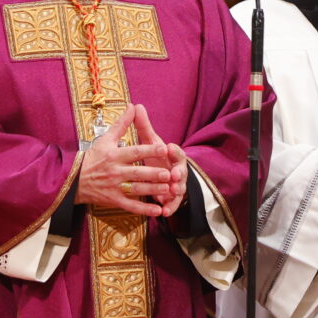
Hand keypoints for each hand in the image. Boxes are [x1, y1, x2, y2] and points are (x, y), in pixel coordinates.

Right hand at [78, 107, 181, 216]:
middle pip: (137, 173)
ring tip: (167, 189)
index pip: (134, 152)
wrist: (73, 179)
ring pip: (136, 189)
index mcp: (114, 155)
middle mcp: (115, 171)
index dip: (149, 150)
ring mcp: (114, 187)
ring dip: (152, 190)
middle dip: (153, 174)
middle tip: (169, 174)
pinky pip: (131, 206)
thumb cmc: (93, 157)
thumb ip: (122, 124)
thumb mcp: (106, 138)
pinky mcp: (114, 200)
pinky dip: (144, 209)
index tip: (163, 148)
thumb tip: (133, 106)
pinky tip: (158, 211)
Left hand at [127, 104, 188, 218]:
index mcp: (172, 155)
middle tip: (174, 174)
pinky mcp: (172, 198)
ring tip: (171, 193)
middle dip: (178, 172)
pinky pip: (172, 203)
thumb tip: (136, 105)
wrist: (167, 174)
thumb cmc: (158, 156)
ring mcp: (177, 184)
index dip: (174, 150)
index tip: (169, 148)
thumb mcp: (150, 141)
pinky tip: (163, 211)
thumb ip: (144, 126)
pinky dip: (169, 207)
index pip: (176, 151)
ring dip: (176, 191)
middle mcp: (177, 169)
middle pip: (181, 171)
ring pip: (179, 188)